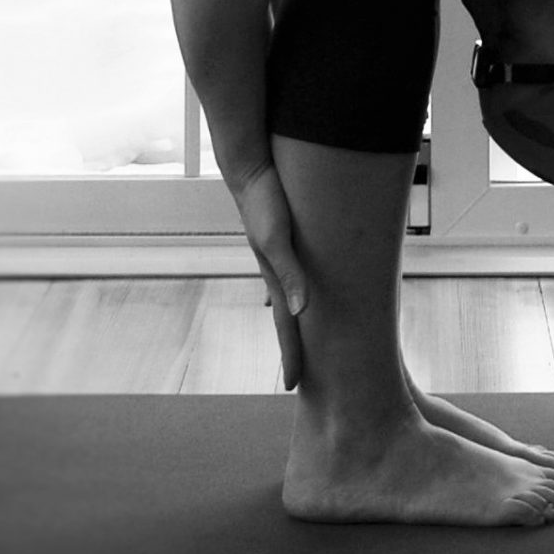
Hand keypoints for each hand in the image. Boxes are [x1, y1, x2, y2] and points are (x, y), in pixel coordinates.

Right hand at [230, 164, 309, 390]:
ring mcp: (279, 258)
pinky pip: (293, 275)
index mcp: (276, 278)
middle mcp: (277, 272)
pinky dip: (296, 292)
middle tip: (301, 377)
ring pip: (291, 299)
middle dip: (294, 347)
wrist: (249, 168)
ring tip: (304, 342)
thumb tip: (302, 311)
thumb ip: (289, 273)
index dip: (292, 356)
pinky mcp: (284, 241)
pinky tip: (301, 295)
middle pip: (289, 319)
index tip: (292, 386)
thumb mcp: (276, 239)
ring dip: (296, 322)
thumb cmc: (264, 201)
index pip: (287, 326)